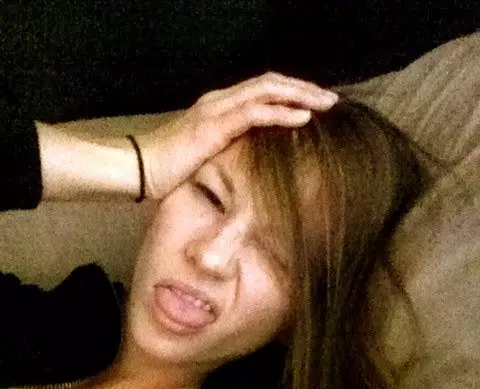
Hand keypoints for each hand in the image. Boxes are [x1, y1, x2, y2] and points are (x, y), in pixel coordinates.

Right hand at [136, 73, 337, 200]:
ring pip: (267, 90)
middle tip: (331, 100)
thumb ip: (225, 153)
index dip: (290, 93)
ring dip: (300, 96)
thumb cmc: (165, 169)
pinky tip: (304, 118)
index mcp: (218, 107)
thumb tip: (247, 166)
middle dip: (303, 89)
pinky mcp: (214, 126)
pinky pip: (255, 113)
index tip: (315, 105)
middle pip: (270, 82)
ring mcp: (217, 109)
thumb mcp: (203, 157)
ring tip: (326, 104)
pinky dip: (282, 114)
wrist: (138, 168)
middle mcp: (220, 101)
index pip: (262, 90)